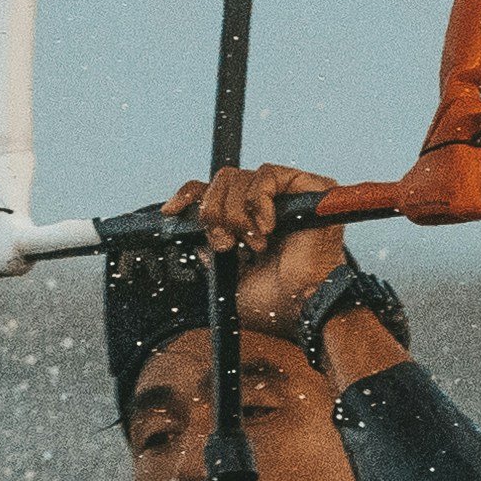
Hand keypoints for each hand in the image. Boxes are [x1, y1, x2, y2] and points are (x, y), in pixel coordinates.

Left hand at [176, 163, 355, 341]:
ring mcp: (289, 193)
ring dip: (237, 214)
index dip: (190, 195)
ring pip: (240, 178)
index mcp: (252, 221)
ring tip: (253, 243)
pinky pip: (267, 174)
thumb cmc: (276, 301)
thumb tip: (195, 236)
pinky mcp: (309, 186)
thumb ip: (210, 253)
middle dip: (214, 212)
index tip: (171, 211)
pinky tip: (267, 228)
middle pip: (222, 180)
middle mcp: (270, 203)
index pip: (214, 190)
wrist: (303, 306)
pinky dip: (259, 201)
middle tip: (225, 243)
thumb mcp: (228, 277)